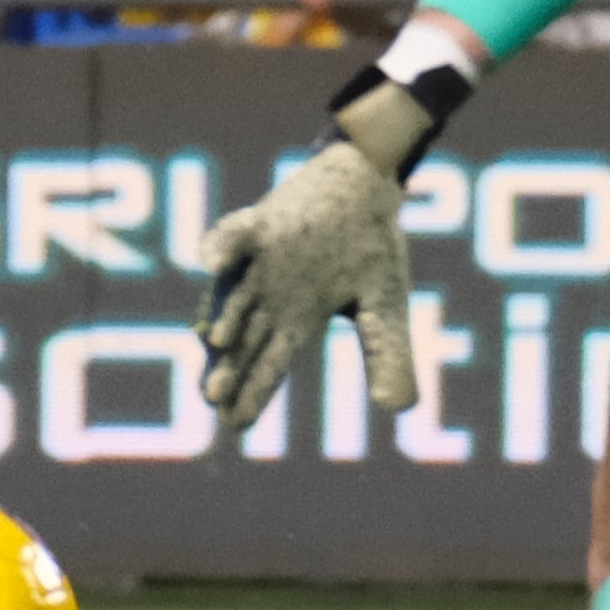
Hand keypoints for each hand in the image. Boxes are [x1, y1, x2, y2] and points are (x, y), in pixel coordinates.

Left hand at [196, 139, 413, 433]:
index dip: (251, 392)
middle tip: (212, 397)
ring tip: (217, 340)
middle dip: (226, 367)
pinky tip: (210, 263)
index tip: (233, 424)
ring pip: (233, 293)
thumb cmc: (370, 250)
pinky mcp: (260, 223)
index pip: (268, 364)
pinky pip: (233, 235)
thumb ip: (387, 356)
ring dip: (224, 313)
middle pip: (241, 339)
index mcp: (296, 321)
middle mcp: (269, 296)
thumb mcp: (385, 309)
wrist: (368, 185)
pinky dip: (221, 246)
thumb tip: (399, 409)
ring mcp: (260, 260)